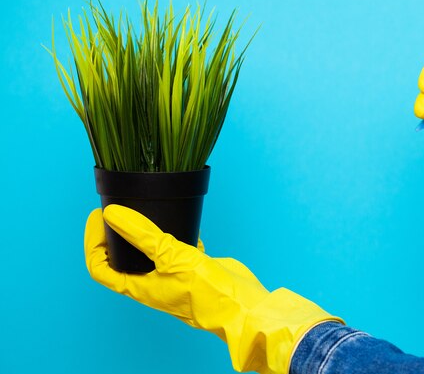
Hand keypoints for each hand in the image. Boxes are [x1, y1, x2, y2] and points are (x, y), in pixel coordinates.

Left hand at [85, 205, 341, 373]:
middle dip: (116, 234)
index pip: (101, 267)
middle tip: (118, 208)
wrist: (241, 305)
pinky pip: (176, 248)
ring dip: (144, 232)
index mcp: (139, 287)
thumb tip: (113, 214)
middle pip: (122, 258)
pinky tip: (182, 219)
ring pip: (150, 252)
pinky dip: (174, 232)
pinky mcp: (193, 267)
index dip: (93, 242)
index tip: (98, 215)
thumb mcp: (170, 256)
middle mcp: (152, 282)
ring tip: (144, 209)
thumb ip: (142, 234)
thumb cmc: (205, 290)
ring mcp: (173, 275)